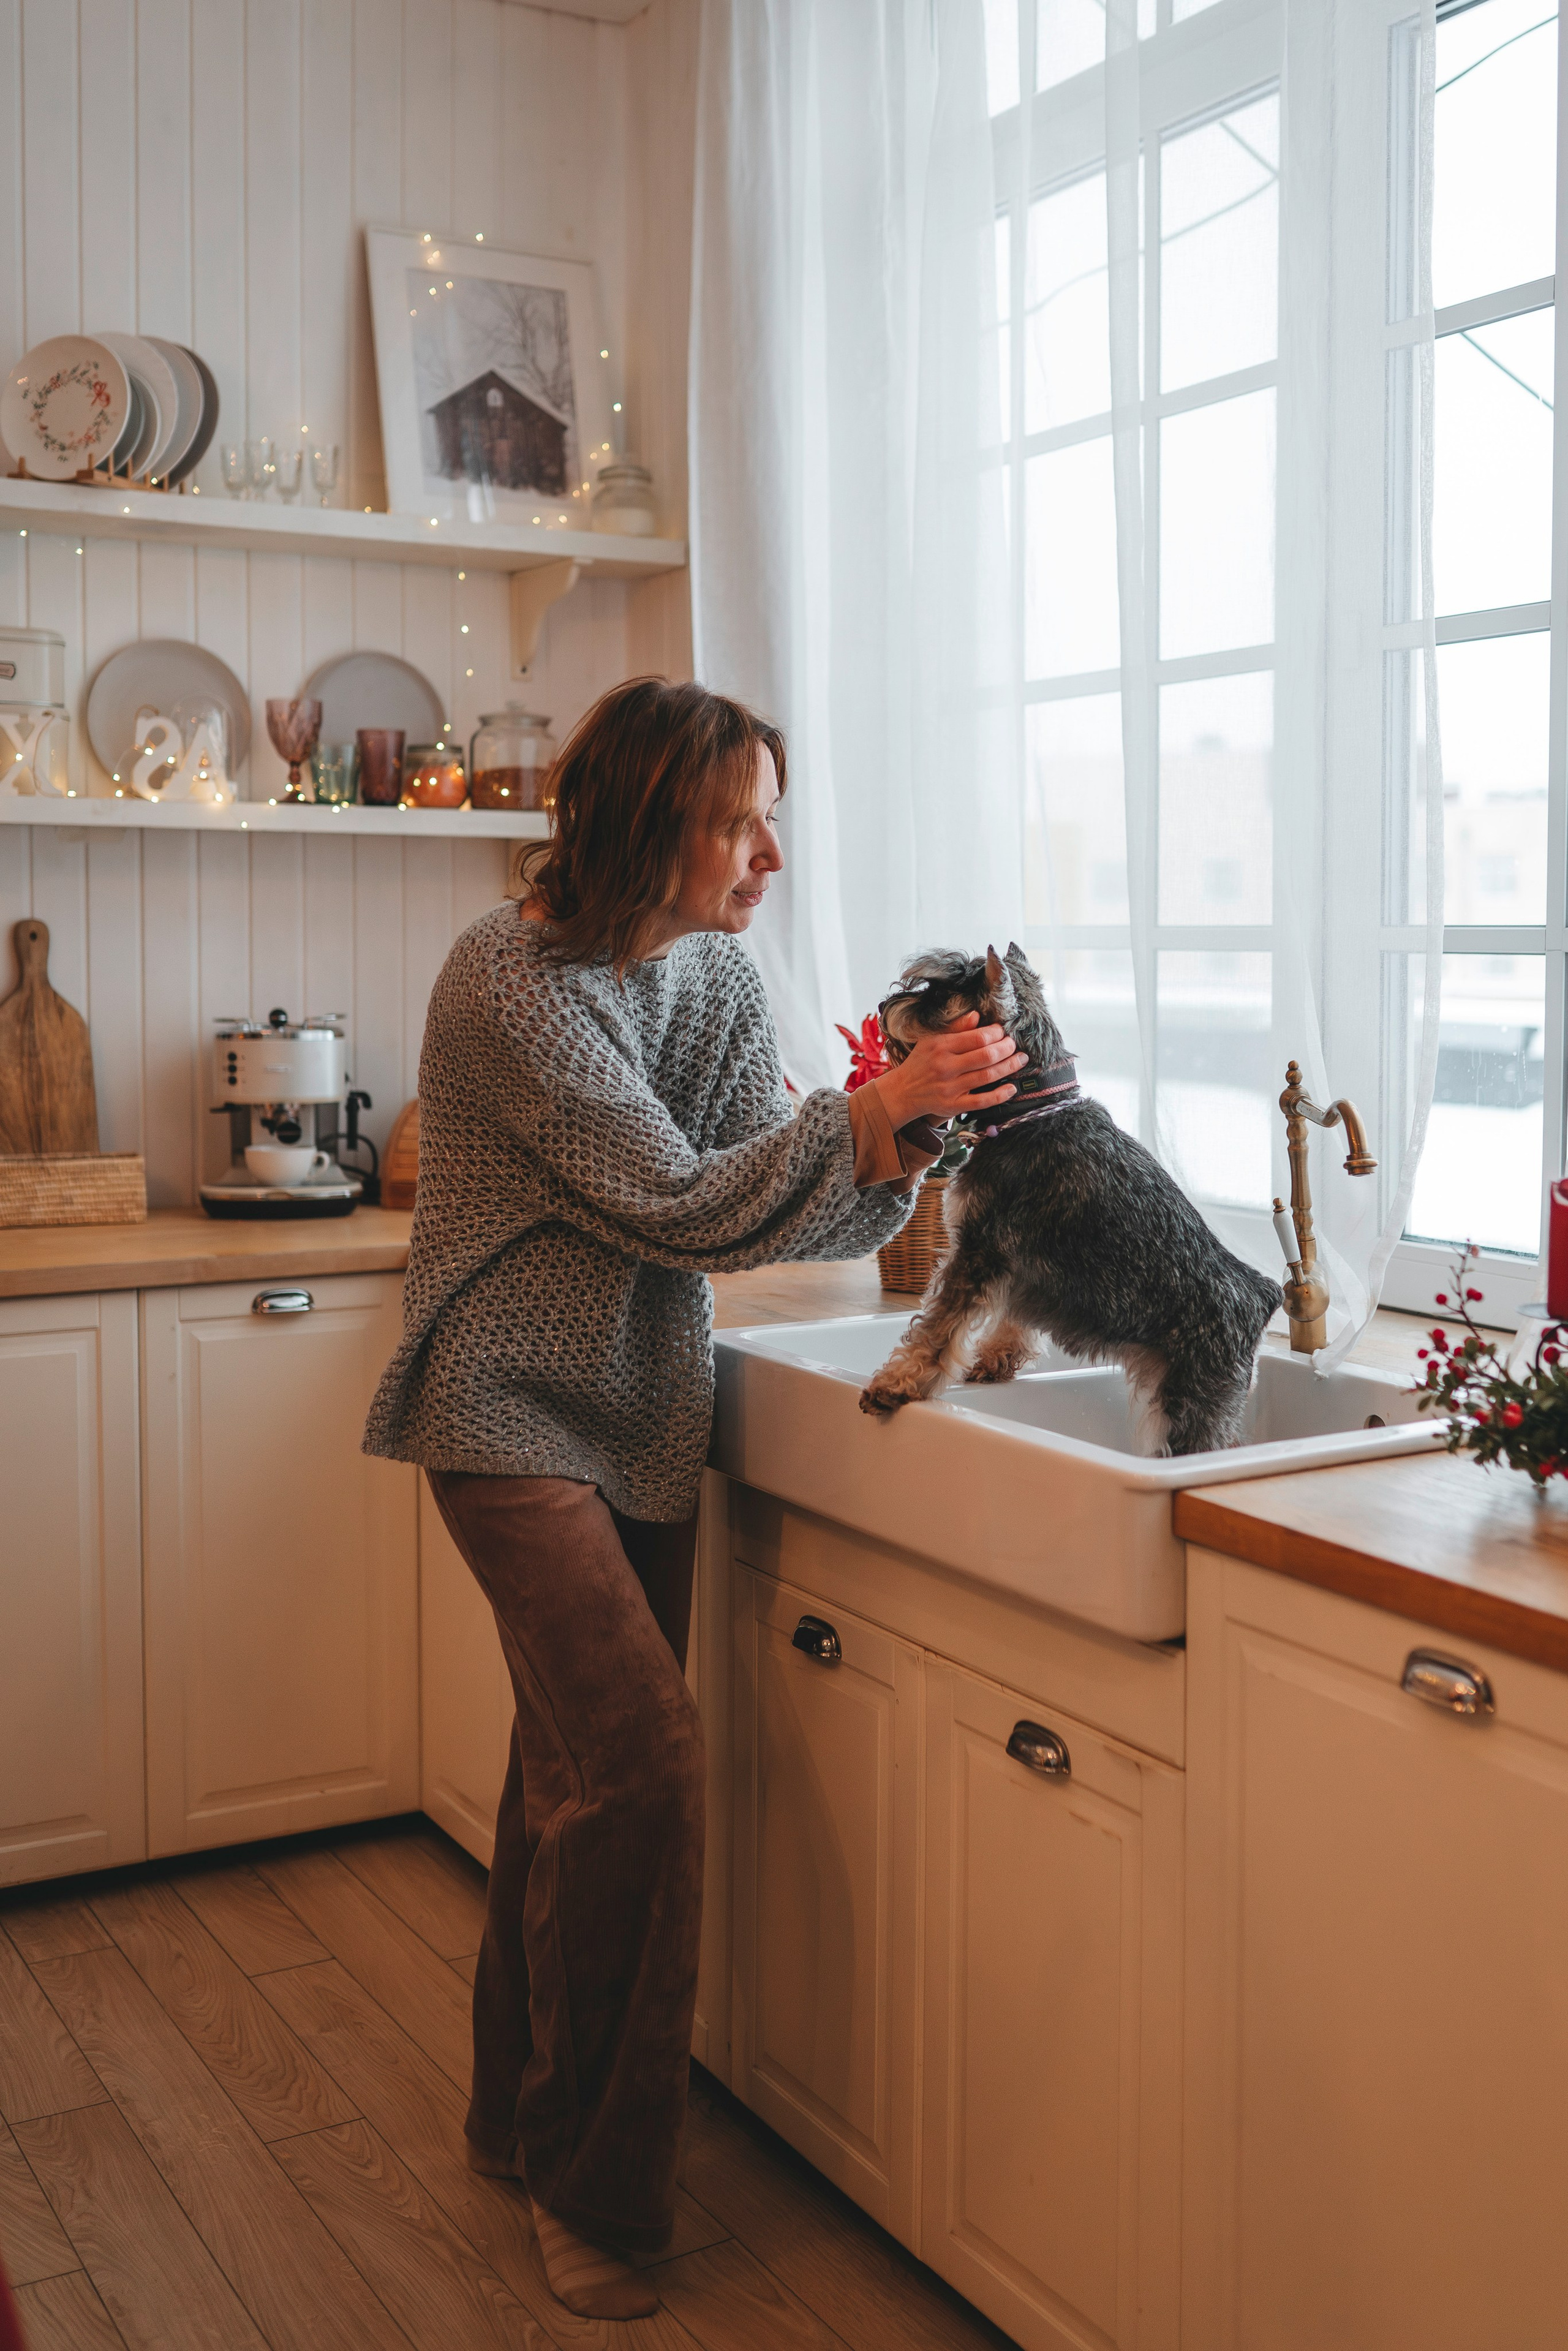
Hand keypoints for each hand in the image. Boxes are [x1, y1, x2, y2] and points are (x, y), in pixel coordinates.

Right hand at [869, 1012, 1026, 1127]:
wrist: (903, 1091)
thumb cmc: (921, 1062)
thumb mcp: (932, 1039)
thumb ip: (955, 1028)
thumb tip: (977, 1015)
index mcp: (941, 1046)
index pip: (977, 1037)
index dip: (996, 1033)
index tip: (1002, 1031)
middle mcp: (946, 1067)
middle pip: (986, 1056)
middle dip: (1007, 1048)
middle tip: (1015, 1044)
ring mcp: (951, 1088)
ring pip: (987, 1076)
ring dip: (1009, 1067)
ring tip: (1021, 1060)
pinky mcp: (954, 1106)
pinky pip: (982, 1101)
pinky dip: (1000, 1095)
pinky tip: (1012, 1088)